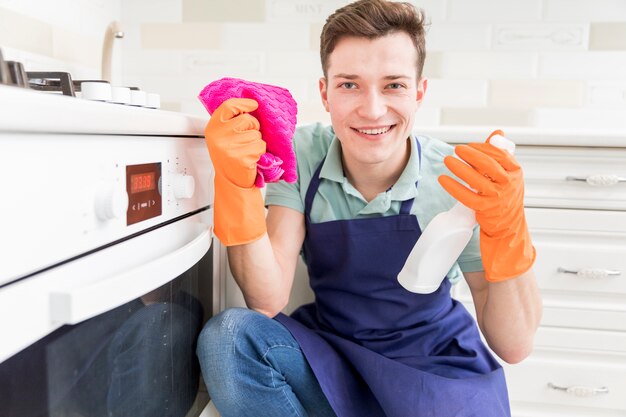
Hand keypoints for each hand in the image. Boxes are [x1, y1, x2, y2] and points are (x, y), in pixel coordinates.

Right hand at [204, 98, 266, 245]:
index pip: (228, 106)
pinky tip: (250, 159)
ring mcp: (229, 146)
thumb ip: (231, 122)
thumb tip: (250, 107)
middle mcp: (218, 136)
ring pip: (256, 134)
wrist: (231, 183)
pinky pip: (260, 146)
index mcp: (213, 128)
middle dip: (253, 128)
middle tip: (245, 141)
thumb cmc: (230, 159)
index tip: (253, 105)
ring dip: (257, 143)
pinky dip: (260, 153)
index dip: (243, 103)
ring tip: (246, 152)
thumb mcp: (224, 137)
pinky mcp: (241, 156)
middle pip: (247, 119)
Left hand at [438, 132, 534, 280]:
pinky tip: (443, 179)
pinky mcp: (485, 210)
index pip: (499, 154)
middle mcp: (509, 184)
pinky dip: (453, 187)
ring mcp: (497, 198)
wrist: (509, 226)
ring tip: (447, 161)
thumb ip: (502, 154)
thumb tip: (497, 133)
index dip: (482, 148)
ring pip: (476, 180)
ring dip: (459, 169)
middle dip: (470, 155)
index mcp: (516, 172)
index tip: (468, 146)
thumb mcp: (509, 174)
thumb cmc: (506, 196)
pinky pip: (466, 196)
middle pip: (488, 165)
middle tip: (456, 150)